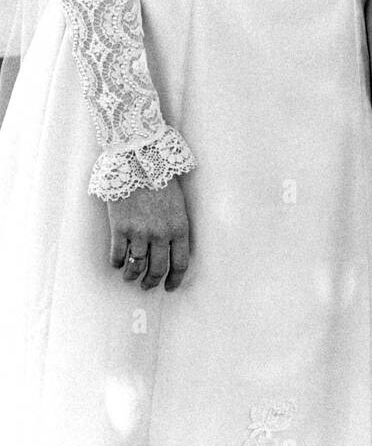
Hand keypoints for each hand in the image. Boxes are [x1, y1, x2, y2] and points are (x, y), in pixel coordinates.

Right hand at [107, 176, 190, 291]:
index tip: (169, 287)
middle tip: (147, 286)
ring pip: (136, 267)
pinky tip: (117, 263)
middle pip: (157, 269)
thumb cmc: (161, 178)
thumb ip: (176, 226)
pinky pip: (117, 255)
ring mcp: (139, 232)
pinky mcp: (120, 228)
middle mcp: (161, 234)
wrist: (139, 159)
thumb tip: (173, 249)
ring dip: (132, 276)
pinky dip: (117, 263)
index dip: (174, 280)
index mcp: (179, 227)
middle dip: (151, 282)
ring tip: (130, 277)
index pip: (180, 264)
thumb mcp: (178, 204)